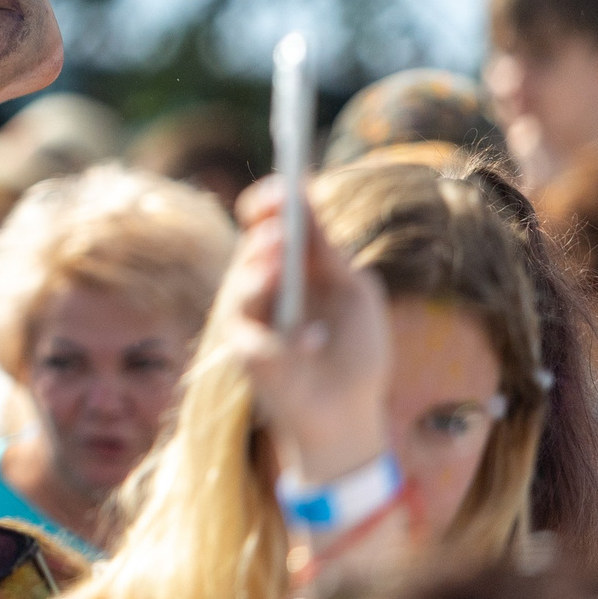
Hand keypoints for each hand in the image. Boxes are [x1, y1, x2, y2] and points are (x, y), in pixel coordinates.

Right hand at [229, 176, 392, 483]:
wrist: (351, 412)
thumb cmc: (357, 352)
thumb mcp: (355, 292)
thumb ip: (328, 253)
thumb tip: (304, 201)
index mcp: (288, 264)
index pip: (266, 221)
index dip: (270, 201)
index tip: (285, 186)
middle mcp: (262, 286)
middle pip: (250, 247)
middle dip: (263, 233)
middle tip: (278, 225)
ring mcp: (250, 320)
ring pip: (240, 285)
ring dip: (258, 272)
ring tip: (279, 261)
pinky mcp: (246, 356)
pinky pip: (255, 338)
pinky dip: (289, 340)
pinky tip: (315, 343)